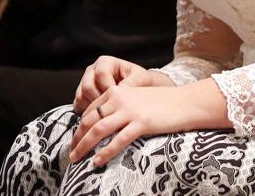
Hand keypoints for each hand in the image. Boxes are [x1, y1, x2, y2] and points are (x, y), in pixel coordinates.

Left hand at [70, 78, 229, 165]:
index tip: (74, 140)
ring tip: (76, 159)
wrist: (183, 102)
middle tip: (70, 153)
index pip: (90, 110)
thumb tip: (103, 125)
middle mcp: (119, 99)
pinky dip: (105, 152)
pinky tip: (97, 161)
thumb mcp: (135, 99)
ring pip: (99, 129)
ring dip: (84, 146)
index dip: (79, 126)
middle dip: (77, 138)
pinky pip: (118, 140)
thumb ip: (119, 107)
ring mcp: (130, 111)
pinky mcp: (141, 123)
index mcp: (116, 92)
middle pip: (90, 120)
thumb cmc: (160, 104)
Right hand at [73, 56, 166, 113]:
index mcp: (105, 62)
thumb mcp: (140, 79)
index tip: (119, 98)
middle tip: (112, 108)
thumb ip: (130, 84)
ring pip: (81, 96)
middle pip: (87, 86)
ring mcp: (85, 83)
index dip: (109, 87)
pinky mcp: (82, 96)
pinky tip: (100, 117)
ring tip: (108, 113)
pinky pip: (78, 104)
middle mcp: (92, 71)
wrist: (140, 89)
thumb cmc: (140, 82)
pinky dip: (87, 113)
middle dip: (100, 100)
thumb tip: (121, 92)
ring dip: (94, 108)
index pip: (100, 74)